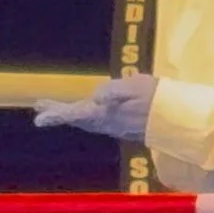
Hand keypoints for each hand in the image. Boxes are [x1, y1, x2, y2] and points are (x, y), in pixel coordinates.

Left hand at [34, 75, 157, 140]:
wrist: (175, 118)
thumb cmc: (156, 99)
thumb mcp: (135, 87)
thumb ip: (114, 91)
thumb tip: (97, 96)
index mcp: (106, 114)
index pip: (76, 114)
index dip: (56, 116)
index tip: (38, 120)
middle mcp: (105, 123)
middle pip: (75, 118)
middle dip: (56, 112)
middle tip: (38, 106)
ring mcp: (112, 125)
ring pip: (83, 120)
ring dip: (66, 113)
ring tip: (50, 106)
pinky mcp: (118, 124)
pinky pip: (93, 120)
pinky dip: (80, 114)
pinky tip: (80, 110)